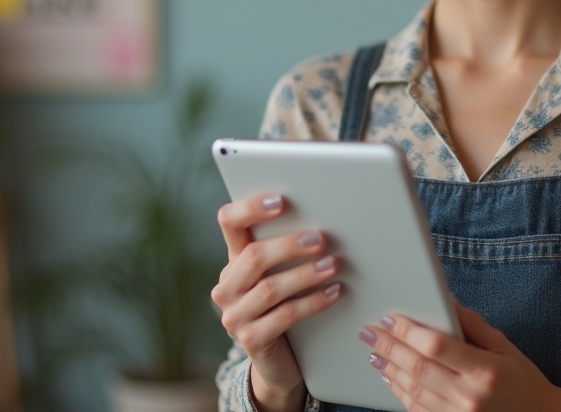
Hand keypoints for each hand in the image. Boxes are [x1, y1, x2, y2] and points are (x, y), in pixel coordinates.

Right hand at [212, 194, 341, 410]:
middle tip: (320, 239)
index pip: (228, 222)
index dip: (250, 209)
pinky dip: (312, 302)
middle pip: (253, 257)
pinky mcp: (250, 339)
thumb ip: (286, 250)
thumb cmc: (283, 304)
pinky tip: (333, 293)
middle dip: (289, 246)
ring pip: (270, 288)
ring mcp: (234, 315)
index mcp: (233, 259)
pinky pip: (284, 315)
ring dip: (305, 274)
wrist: (278, 358)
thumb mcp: (279, 274)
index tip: (281, 201)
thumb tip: (323, 221)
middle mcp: (227, 286)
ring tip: (332, 265)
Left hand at [361, 300, 560, 411]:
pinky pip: (418, 411)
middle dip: (388, 348)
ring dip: (389, 370)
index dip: (408, 331)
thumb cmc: (523, 381)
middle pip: (417, 368)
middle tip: (369, 333)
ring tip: (374, 354)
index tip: (390, 319)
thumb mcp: (505, 347)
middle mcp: (469, 397)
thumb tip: (445, 299)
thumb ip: (473, 324)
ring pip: (412, 392)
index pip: (436, 346)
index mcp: (485, 370)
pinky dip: (400, 394)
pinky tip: (391, 378)